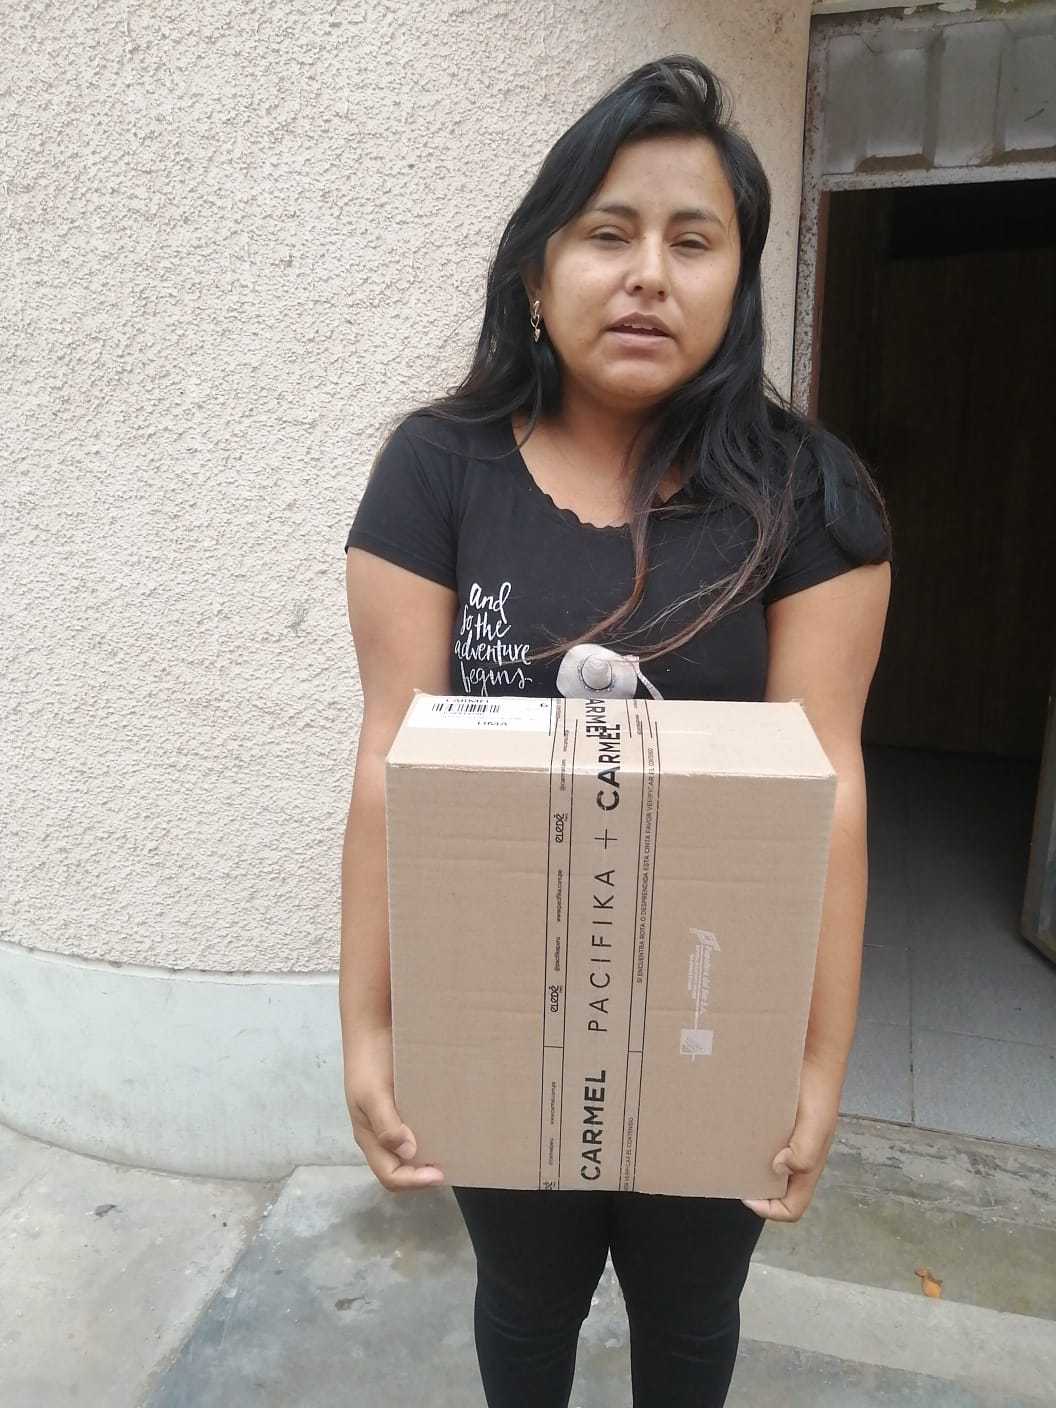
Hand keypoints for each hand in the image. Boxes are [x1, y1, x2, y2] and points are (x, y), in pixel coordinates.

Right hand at [344, 1026, 445, 1191]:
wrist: (373, 1029)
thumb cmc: (369, 1063)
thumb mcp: (372, 1094)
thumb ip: (386, 1124)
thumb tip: (408, 1152)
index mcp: (369, 1138)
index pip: (390, 1176)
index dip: (413, 1182)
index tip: (439, 1174)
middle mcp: (381, 1134)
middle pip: (402, 1169)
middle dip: (424, 1174)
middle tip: (453, 1165)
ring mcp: (393, 1120)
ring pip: (411, 1151)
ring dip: (430, 1156)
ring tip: (455, 1150)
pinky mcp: (405, 1104)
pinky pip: (419, 1128)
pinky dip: (433, 1134)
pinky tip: (450, 1126)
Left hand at [741, 1059, 840, 1221]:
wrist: (813, 1061)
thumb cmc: (819, 1094)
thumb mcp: (816, 1126)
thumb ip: (804, 1152)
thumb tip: (778, 1168)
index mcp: (807, 1168)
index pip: (791, 1208)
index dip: (770, 1210)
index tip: (747, 1194)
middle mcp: (796, 1160)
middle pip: (775, 1191)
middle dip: (755, 1188)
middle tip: (733, 1173)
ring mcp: (785, 1143)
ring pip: (765, 1167)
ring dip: (748, 1165)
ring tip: (729, 1153)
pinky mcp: (775, 1126)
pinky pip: (760, 1143)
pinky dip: (748, 1142)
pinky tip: (735, 1131)